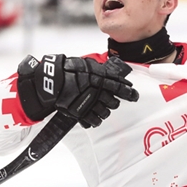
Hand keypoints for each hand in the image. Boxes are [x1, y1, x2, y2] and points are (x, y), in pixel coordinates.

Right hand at [17, 54, 137, 127]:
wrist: (52, 80)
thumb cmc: (69, 70)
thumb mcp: (88, 65)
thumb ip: (103, 71)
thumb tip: (118, 73)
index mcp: (102, 79)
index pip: (121, 88)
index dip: (130, 93)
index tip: (134, 95)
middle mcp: (98, 93)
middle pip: (114, 103)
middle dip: (113, 102)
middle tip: (110, 100)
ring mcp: (90, 104)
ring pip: (105, 113)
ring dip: (104, 111)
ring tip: (99, 108)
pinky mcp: (81, 114)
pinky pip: (94, 121)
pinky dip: (95, 120)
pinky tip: (93, 117)